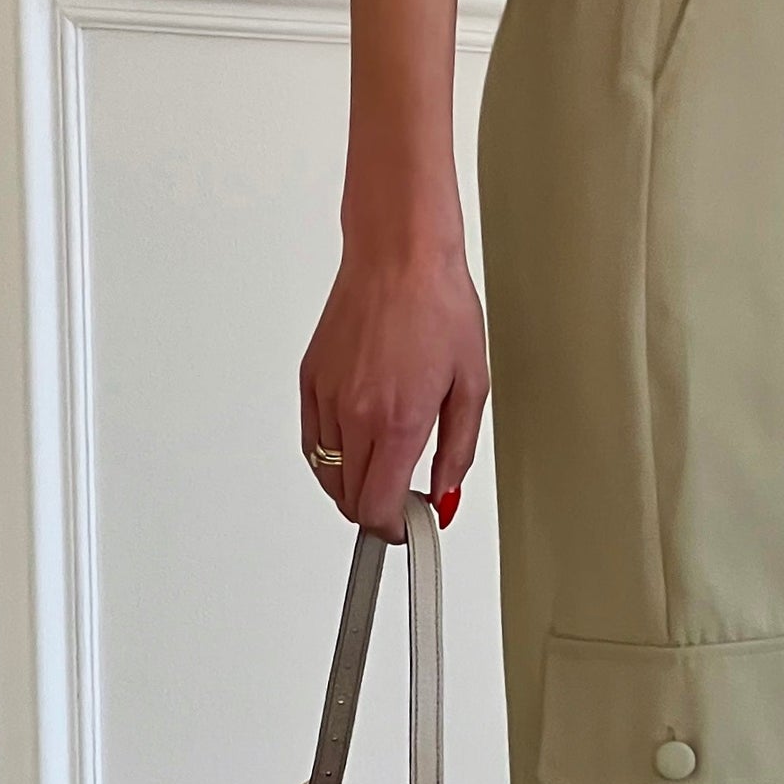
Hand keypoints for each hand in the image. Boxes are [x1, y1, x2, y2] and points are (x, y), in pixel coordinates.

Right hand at [299, 245, 486, 541]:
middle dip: (376, 511)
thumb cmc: (438, 305)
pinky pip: (312, 441)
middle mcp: (356, 414)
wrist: (399, 255)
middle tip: (403, 500)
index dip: (394, 529)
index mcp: (399, 421)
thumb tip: (445, 492)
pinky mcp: (311, 380)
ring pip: (326, 474)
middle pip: (349, 500)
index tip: (410, 525)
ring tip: (383, 470)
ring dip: (353, 486)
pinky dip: (331, 456)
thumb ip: (458, 451)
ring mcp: (328, 397)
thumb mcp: (471, 386)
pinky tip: (357, 447)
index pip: (377, 508)